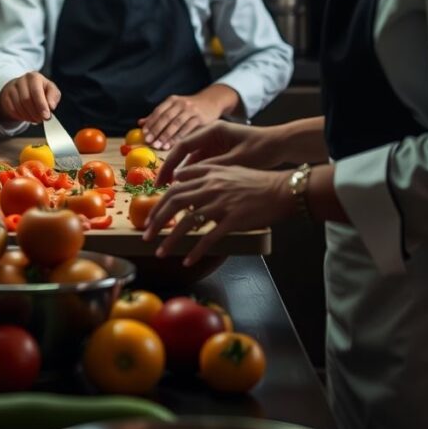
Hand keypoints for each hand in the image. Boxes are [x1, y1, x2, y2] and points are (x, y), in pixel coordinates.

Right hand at [0, 72, 61, 123]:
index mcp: (34, 77)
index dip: (42, 105)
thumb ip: (53, 97)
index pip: (36, 92)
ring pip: (19, 106)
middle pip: (26, 100)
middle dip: (35, 113)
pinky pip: (12, 110)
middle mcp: (22, 81)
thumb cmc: (39, 90)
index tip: (46, 116)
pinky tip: (27, 116)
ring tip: (35, 118)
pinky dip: (21, 116)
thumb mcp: (50, 90)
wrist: (23, 88)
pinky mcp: (6, 97)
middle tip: (41, 119)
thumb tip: (51, 106)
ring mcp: (12, 88)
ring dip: (29, 116)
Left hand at [138, 83, 237, 149]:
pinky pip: (187, 130)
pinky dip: (178, 138)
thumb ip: (158, 115)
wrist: (211, 101)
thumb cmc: (188, 107)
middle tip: (149, 142)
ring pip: (176, 124)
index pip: (158, 111)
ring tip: (158, 146)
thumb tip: (140, 123)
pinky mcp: (199, 118)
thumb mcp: (173, 107)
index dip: (151, 122)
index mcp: (172, 100)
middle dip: (156, 131)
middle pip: (166, 118)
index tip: (144, 134)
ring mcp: (191, 110)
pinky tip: (171, 145)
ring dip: (166, 136)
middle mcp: (181, 103)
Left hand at [143, 164, 290, 265]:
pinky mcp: (233, 220)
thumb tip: (179, 177)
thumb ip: (203, 170)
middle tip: (146, 235)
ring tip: (160, 252)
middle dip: (156, 220)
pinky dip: (196, 250)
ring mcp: (221, 203)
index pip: (175, 188)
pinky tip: (187, 260)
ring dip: (171, 240)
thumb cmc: (255, 181)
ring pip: (187, 222)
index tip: (150, 216)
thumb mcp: (227, 168)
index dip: (159, 202)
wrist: (281, 189)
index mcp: (208, 175)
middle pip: (175, 203)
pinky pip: (209, 237)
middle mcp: (211, 187)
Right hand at [156, 121, 281, 185]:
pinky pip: (202, 164)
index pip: (182, 145)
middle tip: (160, 188)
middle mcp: (210, 134)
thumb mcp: (236, 161)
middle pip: (184, 152)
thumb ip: (211, 168)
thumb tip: (184, 180)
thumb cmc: (262, 149)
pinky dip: (196, 176)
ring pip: (192, 159)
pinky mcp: (220, 152)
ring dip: (183, 175)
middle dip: (171, 170)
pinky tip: (191, 191)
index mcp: (212, 130)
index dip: (169, 163)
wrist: (282, 145)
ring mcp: (215, 143)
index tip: (161, 180)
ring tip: (173, 192)